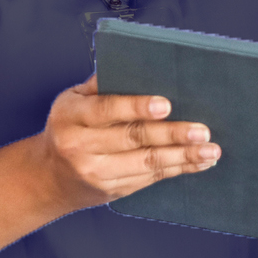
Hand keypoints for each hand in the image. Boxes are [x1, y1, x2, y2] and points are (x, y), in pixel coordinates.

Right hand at [25, 76, 218, 213]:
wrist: (48, 177)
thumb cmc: (69, 128)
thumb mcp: (72, 100)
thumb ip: (102, 85)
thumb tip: (141, 66)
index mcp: (71, 117)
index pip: (107, 109)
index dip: (137, 107)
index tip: (165, 105)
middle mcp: (81, 147)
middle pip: (132, 139)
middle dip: (171, 134)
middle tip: (202, 130)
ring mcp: (97, 173)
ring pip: (146, 164)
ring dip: (183, 157)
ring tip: (210, 150)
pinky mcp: (113, 190)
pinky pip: (150, 179)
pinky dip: (178, 169)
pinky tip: (199, 163)